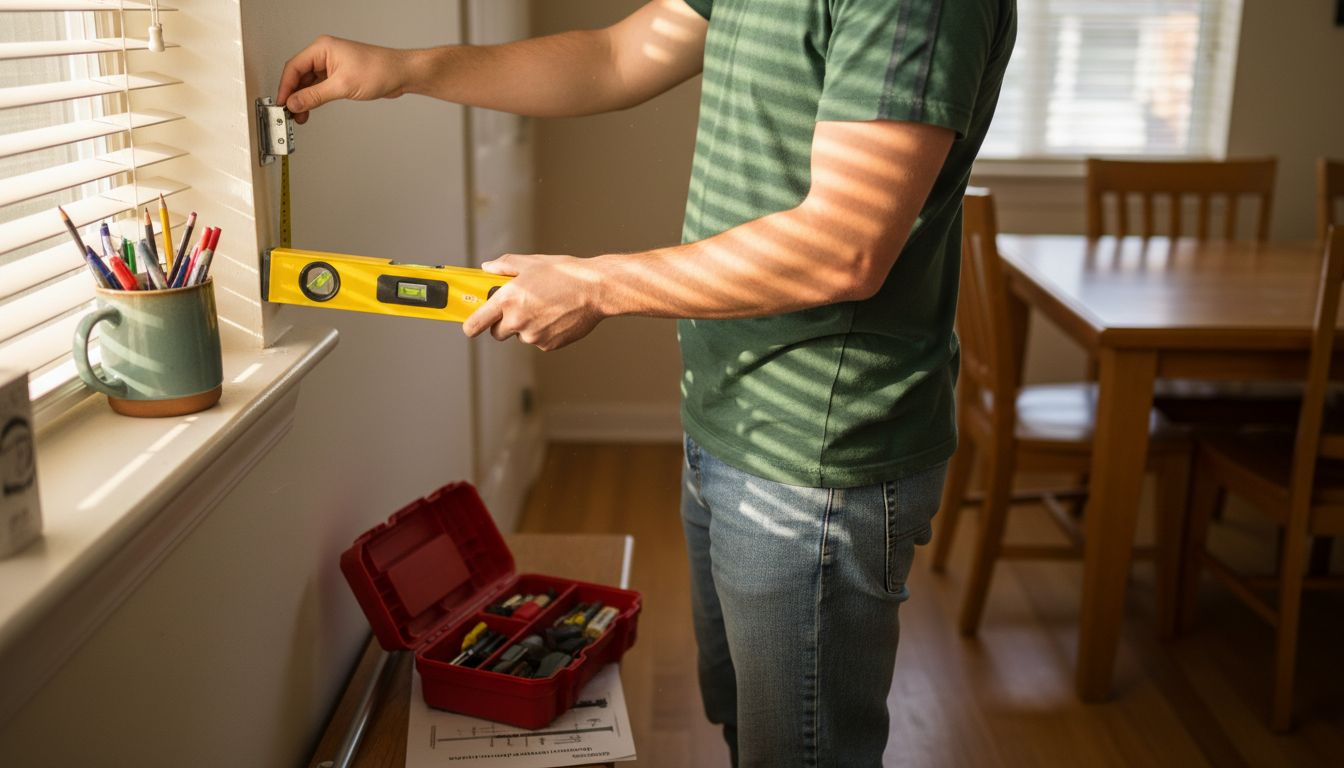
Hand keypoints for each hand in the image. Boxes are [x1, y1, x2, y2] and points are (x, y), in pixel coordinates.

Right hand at [277, 36, 412, 123]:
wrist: (400, 74)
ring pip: (309, 83)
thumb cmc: (379, 70)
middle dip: (294, 95)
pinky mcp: (339, 75)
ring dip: (304, 99)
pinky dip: (314, 98)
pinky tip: (310, 109)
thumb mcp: (342, 86)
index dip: (285, 87)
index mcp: (322, 48)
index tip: (282, 103)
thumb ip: (315, 96)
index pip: (294, 67)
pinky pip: (319, 87)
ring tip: (300, 115)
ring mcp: (332, 65)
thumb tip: (296, 102)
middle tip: (290, 113)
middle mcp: (325, 55)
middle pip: (299, 75)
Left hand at [461, 254, 607, 350]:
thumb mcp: (530, 263)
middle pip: (497, 333)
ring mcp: (533, 336)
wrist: (595, 290)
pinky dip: (543, 332)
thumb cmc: (565, 274)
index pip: (475, 324)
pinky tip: (556, 316)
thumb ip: (504, 266)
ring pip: (520, 336)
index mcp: (507, 299)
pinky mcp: (548, 345)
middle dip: (503, 323)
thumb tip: (487, 268)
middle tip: (519, 308)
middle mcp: (517, 321)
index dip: (470, 326)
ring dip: (526, 326)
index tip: (470, 325)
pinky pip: (538, 341)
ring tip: (545, 307)